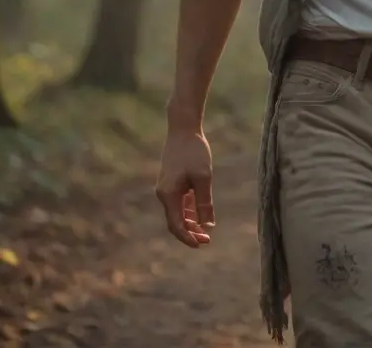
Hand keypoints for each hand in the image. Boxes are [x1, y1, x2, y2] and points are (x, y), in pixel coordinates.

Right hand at [155, 128, 214, 246]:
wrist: (183, 127)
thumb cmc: (194, 151)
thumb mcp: (203, 178)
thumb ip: (204, 203)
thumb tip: (208, 226)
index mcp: (168, 195)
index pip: (176, 225)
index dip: (188, 238)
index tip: (201, 245)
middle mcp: (163, 193)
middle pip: (175, 221)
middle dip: (190, 232)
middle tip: (207, 240)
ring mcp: (166, 187)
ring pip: (177, 212)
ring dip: (190, 222)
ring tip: (205, 230)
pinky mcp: (172, 180)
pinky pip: (179, 201)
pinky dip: (188, 210)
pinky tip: (200, 214)